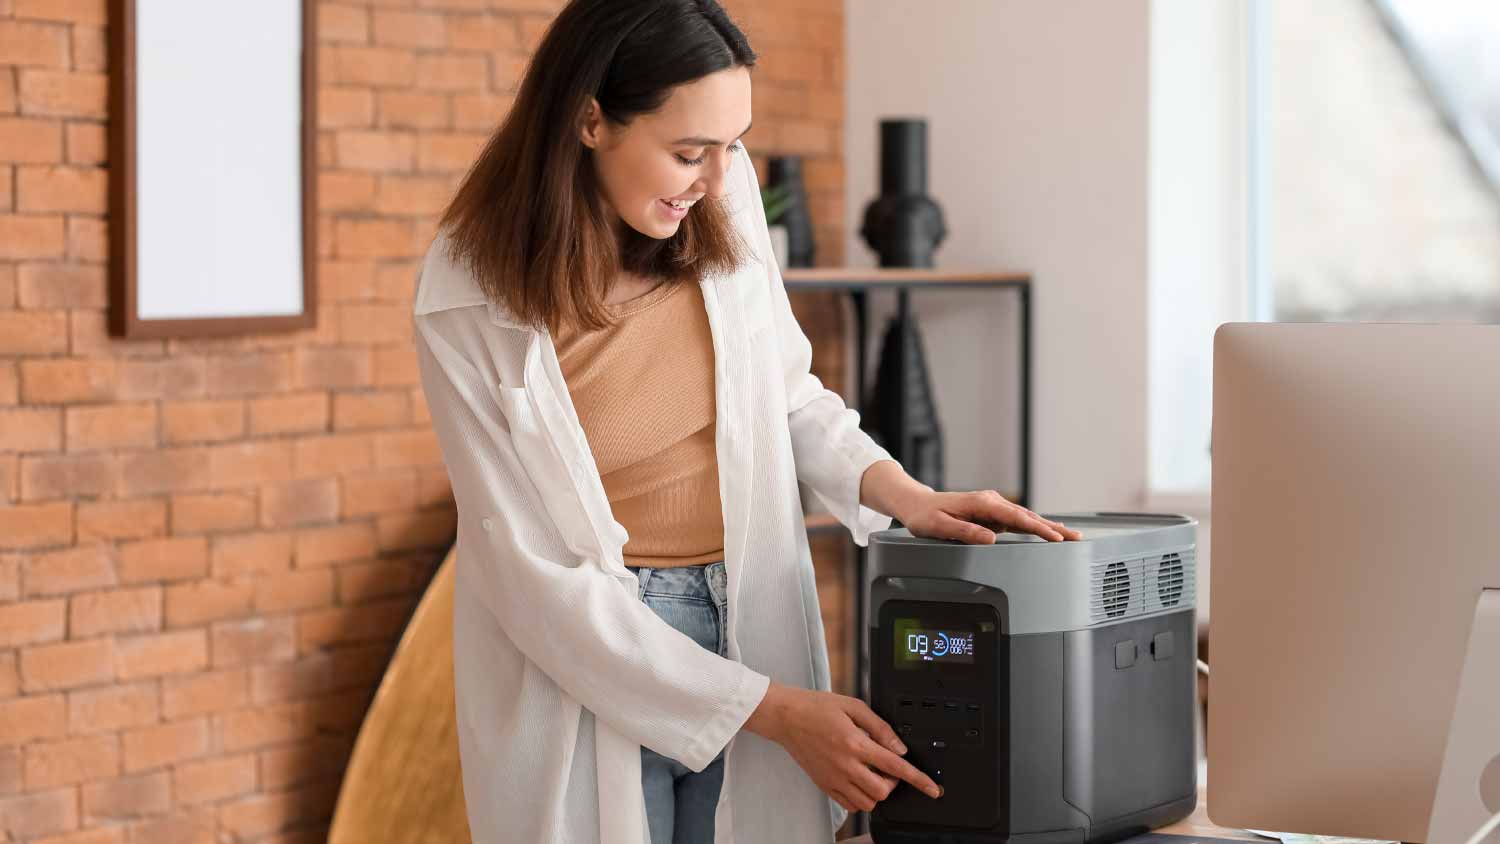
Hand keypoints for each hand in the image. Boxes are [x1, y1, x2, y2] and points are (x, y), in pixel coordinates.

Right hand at [742, 682, 941, 811]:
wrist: (786, 717)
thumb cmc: (817, 708)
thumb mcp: (854, 706)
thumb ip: (880, 728)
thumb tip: (900, 748)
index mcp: (855, 743)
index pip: (895, 766)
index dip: (918, 779)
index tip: (932, 789)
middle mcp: (845, 765)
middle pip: (883, 791)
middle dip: (893, 783)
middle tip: (888, 768)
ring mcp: (834, 778)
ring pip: (868, 803)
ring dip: (877, 792)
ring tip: (873, 774)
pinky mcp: (824, 785)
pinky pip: (850, 805)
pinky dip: (861, 798)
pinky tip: (859, 781)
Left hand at [899, 489, 1081, 543]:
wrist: (916, 504)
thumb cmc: (925, 516)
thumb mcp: (940, 527)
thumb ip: (965, 532)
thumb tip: (990, 538)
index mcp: (981, 503)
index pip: (1017, 518)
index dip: (1038, 529)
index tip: (1055, 537)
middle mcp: (990, 502)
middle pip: (1028, 516)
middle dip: (1053, 528)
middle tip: (1076, 538)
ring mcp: (992, 507)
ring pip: (1026, 518)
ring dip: (1048, 527)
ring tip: (1070, 537)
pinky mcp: (991, 513)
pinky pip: (1018, 521)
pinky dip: (1036, 526)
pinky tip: (1049, 530)